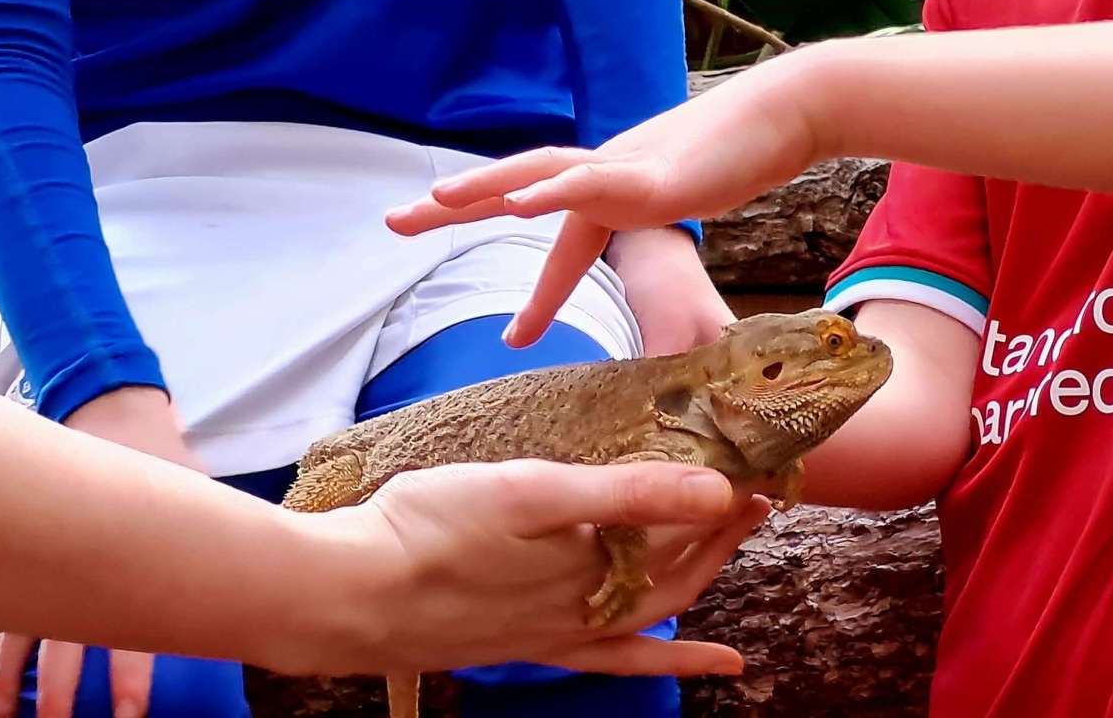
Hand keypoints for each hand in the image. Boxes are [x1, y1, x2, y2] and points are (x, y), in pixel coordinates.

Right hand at [0, 387, 210, 717]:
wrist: (108, 406)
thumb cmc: (159, 454)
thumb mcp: (195, 493)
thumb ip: (212, 540)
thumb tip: (258, 579)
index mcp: (130, 555)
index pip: (129, 632)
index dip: (129, 681)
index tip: (129, 716)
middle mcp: (84, 566)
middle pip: (73, 646)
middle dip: (72, 694)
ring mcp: (49, 560)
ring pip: (35, 638)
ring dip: (31, 685)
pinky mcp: (26, 554)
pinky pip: (11, 614)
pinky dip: (6, 656)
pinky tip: (4, 692)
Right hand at [280, 459, 765, 679]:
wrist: (355, 594)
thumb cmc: (432, 528)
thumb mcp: (532, 492)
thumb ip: (625, 493)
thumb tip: (715, 492)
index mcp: (594, 557)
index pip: (682, 521)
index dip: (724, 491)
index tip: (755, 456)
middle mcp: (590, 602)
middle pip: (678, 564)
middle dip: (722, 528)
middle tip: (758, 487)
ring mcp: (563, 630)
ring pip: (656, 606)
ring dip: (700, 574)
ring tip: (735, 543)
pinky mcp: (534, 645)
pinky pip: (620, 657)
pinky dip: (668, 656)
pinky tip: (704, 657)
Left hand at [387, 58, 823, 343]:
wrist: (785, 117)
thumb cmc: (741, 159)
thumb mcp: (694, 210)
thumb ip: (667, 236)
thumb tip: (664, 283)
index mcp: (610, 190)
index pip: (561, 247)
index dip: (536, 297)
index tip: (512, 342)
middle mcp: (602, 172)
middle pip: (513, 186)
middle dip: (451, 205)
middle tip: (392, 222)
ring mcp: (622, 167)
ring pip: (538, 174)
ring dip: (483, 187)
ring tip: (435, 201)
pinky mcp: (649, 171)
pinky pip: (588, 180)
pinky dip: (550, 191)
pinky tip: (516, 203)